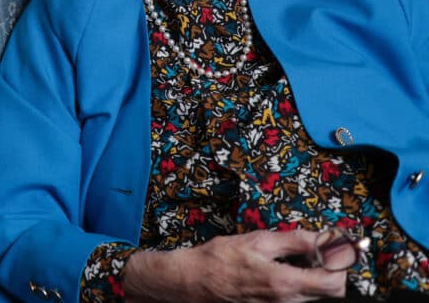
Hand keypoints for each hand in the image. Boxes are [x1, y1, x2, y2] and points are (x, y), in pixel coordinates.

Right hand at [122, 230, 346, 302]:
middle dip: (330, 268)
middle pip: (330, 291)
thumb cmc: (219, 259)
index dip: (341, 263)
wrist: (192, 281)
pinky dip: (299, 280)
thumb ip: (295, 241)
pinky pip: (297, 296)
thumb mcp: (257, 241)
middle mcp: (286, 302)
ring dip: (314, 274)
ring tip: (295, 255)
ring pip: (314, 294)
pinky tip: (282, 266)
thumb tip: (324, 238)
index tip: (336, 246)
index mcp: (284, 283)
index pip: (335, 283)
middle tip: (316, 247)